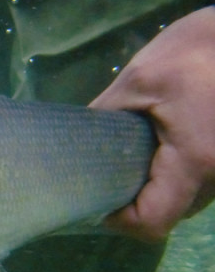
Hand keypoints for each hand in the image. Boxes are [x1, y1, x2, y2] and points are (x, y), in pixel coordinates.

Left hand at [89, 6, 214, 240]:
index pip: (154, 221)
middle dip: (136, 204)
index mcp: (196, 159)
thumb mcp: (136, 81)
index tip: (97, 200)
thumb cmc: (192, 50)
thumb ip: (103, 119)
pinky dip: (176, 179)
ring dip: (157, 191)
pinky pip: (200, 185)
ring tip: (131, 160)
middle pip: (170, 215)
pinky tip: (158, 152)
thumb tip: (71, 147)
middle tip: (106, 177)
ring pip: (187, 203)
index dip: (121, 221)